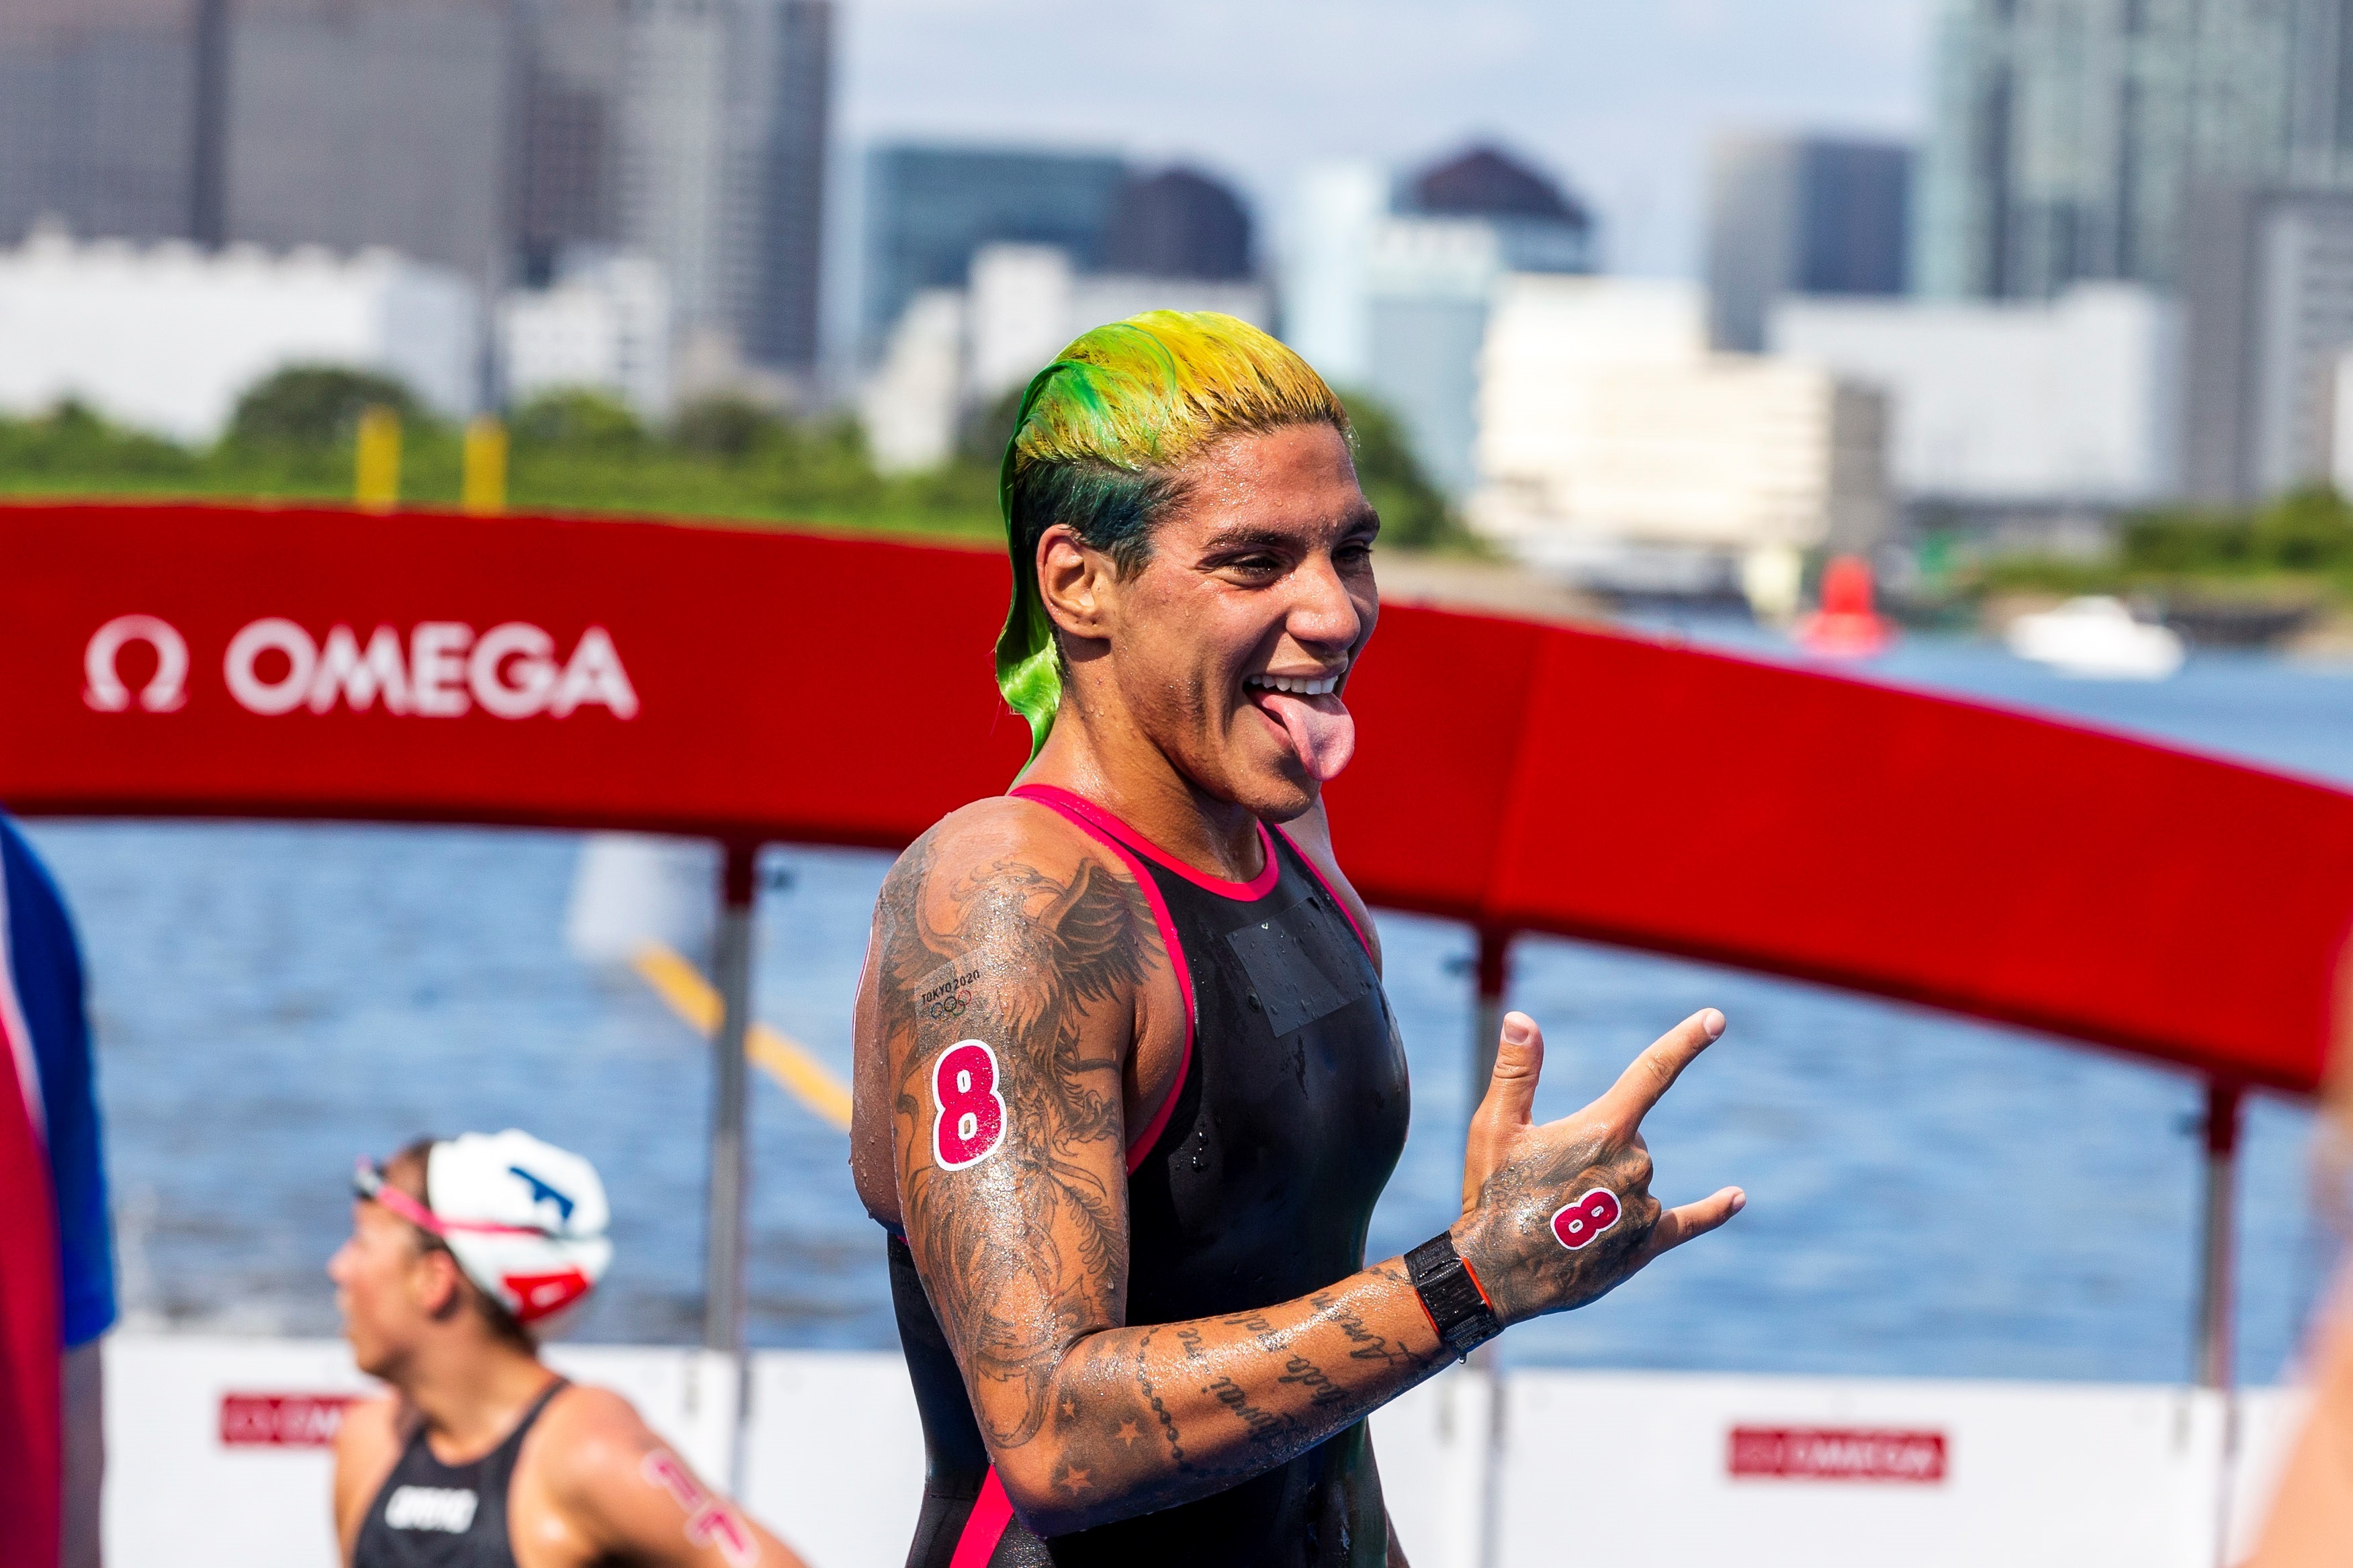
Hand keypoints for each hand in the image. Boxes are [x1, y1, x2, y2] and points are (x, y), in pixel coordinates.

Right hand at [1451, 1009, 1743, 1324]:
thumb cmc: (1493, 1193)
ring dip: (1607, 1186)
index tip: (1716, 1019)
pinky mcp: (1645, 1245)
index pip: (1652, 1073)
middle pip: (1631, 1138)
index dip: (1685, 1042)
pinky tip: (1736, 1198)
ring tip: (1559, 1215)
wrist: (1496, 1273)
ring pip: (1639, 1178)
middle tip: (1547, 1179)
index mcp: (1603, 1129)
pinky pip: (1687, 1222)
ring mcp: (1643, 1208)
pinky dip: (1712, 1210)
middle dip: (1596, 1148)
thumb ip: (1516, 1070)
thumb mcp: (1495, 1125)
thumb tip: (1521, 1017)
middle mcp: (1633, 1165)